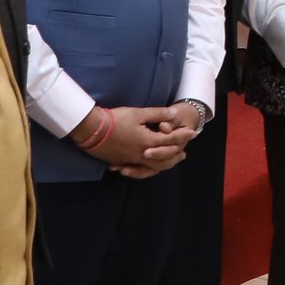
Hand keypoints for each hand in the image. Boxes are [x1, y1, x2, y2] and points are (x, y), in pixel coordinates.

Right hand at [69, 105, 192, 176]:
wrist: (92, 130)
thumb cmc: (115, 120)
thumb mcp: (138, 113)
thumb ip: (157, 114)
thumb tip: (173, 114)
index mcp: (148, 142)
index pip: (170, 140)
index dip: (182, 135)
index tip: (192, 133)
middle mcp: (142, 154)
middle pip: (164, 160)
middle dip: (175, 156)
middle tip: (183, 153)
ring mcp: (131, 160)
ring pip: (152, 168)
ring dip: (163, 165)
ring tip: (169, 162)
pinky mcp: (121, 162)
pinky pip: (138, 170)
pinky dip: (147, 170)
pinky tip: (148, 167)